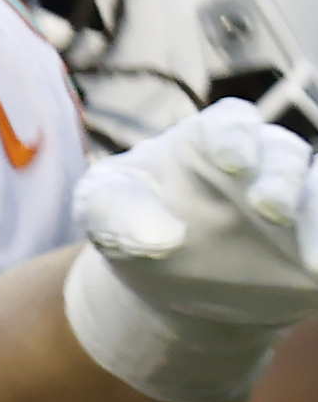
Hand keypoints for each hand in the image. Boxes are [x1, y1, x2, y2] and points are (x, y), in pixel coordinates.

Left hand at [68, 103, 317, 401]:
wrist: (167, 278)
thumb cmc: (131, 221)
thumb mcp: (103, 209)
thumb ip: (116, 211)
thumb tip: (158, 237)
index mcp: (209, 139)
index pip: (231, 123)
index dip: (235, 137)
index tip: (230, 162)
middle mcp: (262, 162)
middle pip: (283, 155)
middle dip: (280, 178)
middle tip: (270, 208)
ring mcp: (294, 201)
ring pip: (317, 193)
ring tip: (312, 257)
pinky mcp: (309, 239)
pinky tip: (317, 268)